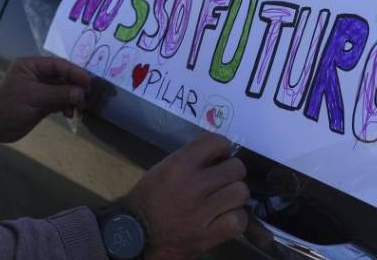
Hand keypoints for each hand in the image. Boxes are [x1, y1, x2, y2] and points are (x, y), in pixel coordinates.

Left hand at [0, 57, 89, 145]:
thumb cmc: (10, 106)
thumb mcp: (35, 97)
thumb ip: (60, 94)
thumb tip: (82, 93)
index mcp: (31, 66)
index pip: (58, 65)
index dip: (74, 72)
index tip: (88, 82)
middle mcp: (37, 75)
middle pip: (62, 76)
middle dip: (75, 86)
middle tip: (86, 97)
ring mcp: (40, 89)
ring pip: (63, 89)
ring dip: (72, 97)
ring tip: (78, 107)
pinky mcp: (42, 103)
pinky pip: (60, 101)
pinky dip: (66, 106)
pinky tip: (69, 113)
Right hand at [121, 131, 248, 259]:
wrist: (135, 235)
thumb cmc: (146, 200)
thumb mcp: (162, 170)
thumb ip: (188, 160)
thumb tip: (215, 156)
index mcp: (179, 164)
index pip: (216, 142)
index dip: (223, 148)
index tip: (220, 156)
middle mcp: (194, 184)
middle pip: (236, 168)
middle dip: (231, 173)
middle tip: (223, 181)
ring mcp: (203, 210)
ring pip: (241, 192)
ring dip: (235, 196)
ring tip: (225, 201)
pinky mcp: (209, 234)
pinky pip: (239, 220)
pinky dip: (236, 219)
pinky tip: (226, 219)